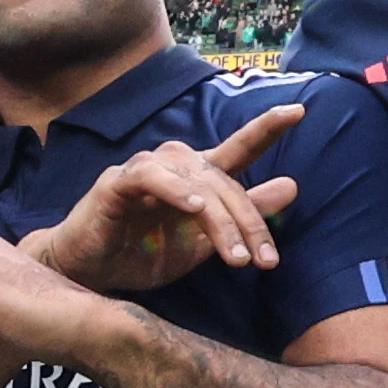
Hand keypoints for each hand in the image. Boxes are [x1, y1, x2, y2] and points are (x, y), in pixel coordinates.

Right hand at [31, 107, 301, 292]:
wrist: (88, 275)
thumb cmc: (142, 254)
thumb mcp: (202, 243)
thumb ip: (243, 216)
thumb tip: (293, 185)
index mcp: (196, 177)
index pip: (237, 148)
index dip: (266, 128)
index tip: (299, 112)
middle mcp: (174, 165)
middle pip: (224, 180)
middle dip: (249, 223)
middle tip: (265, 262)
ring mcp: (145, 170)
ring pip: (196, 181)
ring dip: (220, 220)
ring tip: (235, 258)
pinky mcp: (116, 183)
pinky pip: (151, 177)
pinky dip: (175, 190)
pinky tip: (193, 207)